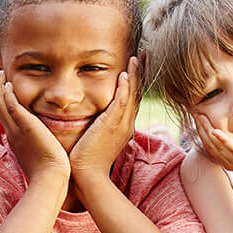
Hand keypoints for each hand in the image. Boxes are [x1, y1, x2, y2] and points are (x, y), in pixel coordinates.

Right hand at [0, 71, 68, 181]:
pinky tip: (7, 83)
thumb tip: (50, 144)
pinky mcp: (25, 125)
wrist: (50, 179)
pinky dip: (6, 92)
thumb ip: (43, 146)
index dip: (3, 103)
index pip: (6, 117)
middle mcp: (12, 133)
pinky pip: (10, 104)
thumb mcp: (43, 156)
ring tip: (1, 74)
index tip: (5, 92)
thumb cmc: (51, 173)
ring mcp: (16, 129)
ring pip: (1, 103)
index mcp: (16, 140)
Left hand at [70, 57, 140, 181]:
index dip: (136, 82)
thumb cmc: (87, 162)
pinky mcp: (112, 126)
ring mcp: (121, 124)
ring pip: (132, 94)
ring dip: (136, 75)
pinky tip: (125, 74)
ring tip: (138, 57)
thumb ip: (97, 128)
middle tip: (146, 55)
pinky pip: (121, 102)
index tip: (137, 66)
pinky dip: (125, 88)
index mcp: (123, 126)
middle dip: (142, 73)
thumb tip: (92, 122)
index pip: (132, 99)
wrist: (88, 177)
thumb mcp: (97, 140)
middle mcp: (126, 124)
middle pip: (138, 93)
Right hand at [194, 113, 232, 180]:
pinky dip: (223, 140)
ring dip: (208, 131)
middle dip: (201, 128)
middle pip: (210, 144)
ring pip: (218, 146)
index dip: (201, 131)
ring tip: (201, 118)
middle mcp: (229, 162)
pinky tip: (216, 131)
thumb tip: (231, 125)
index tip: (196, 116)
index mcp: (227, 159)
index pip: (209, 144)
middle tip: (195, 113)